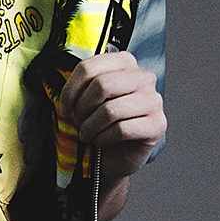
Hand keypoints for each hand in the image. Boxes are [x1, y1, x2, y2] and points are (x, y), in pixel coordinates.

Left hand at [58, 50, 165, 218]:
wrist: (111, 157)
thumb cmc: (98, 125)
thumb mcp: (86, 100)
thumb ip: (80, 86)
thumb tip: (61, 86)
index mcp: (125, 63)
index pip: (90, 67)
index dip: (71, 89)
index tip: (64, 107)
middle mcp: (143, 78)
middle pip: (101, 85)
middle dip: (82, 109)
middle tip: (78, 122)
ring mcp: (154, 100)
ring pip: (111, 110)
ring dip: (91, 127)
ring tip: (88, 134)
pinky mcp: (157, 124)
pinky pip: (122, 130)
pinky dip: (104, 139)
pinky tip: (101, 141)